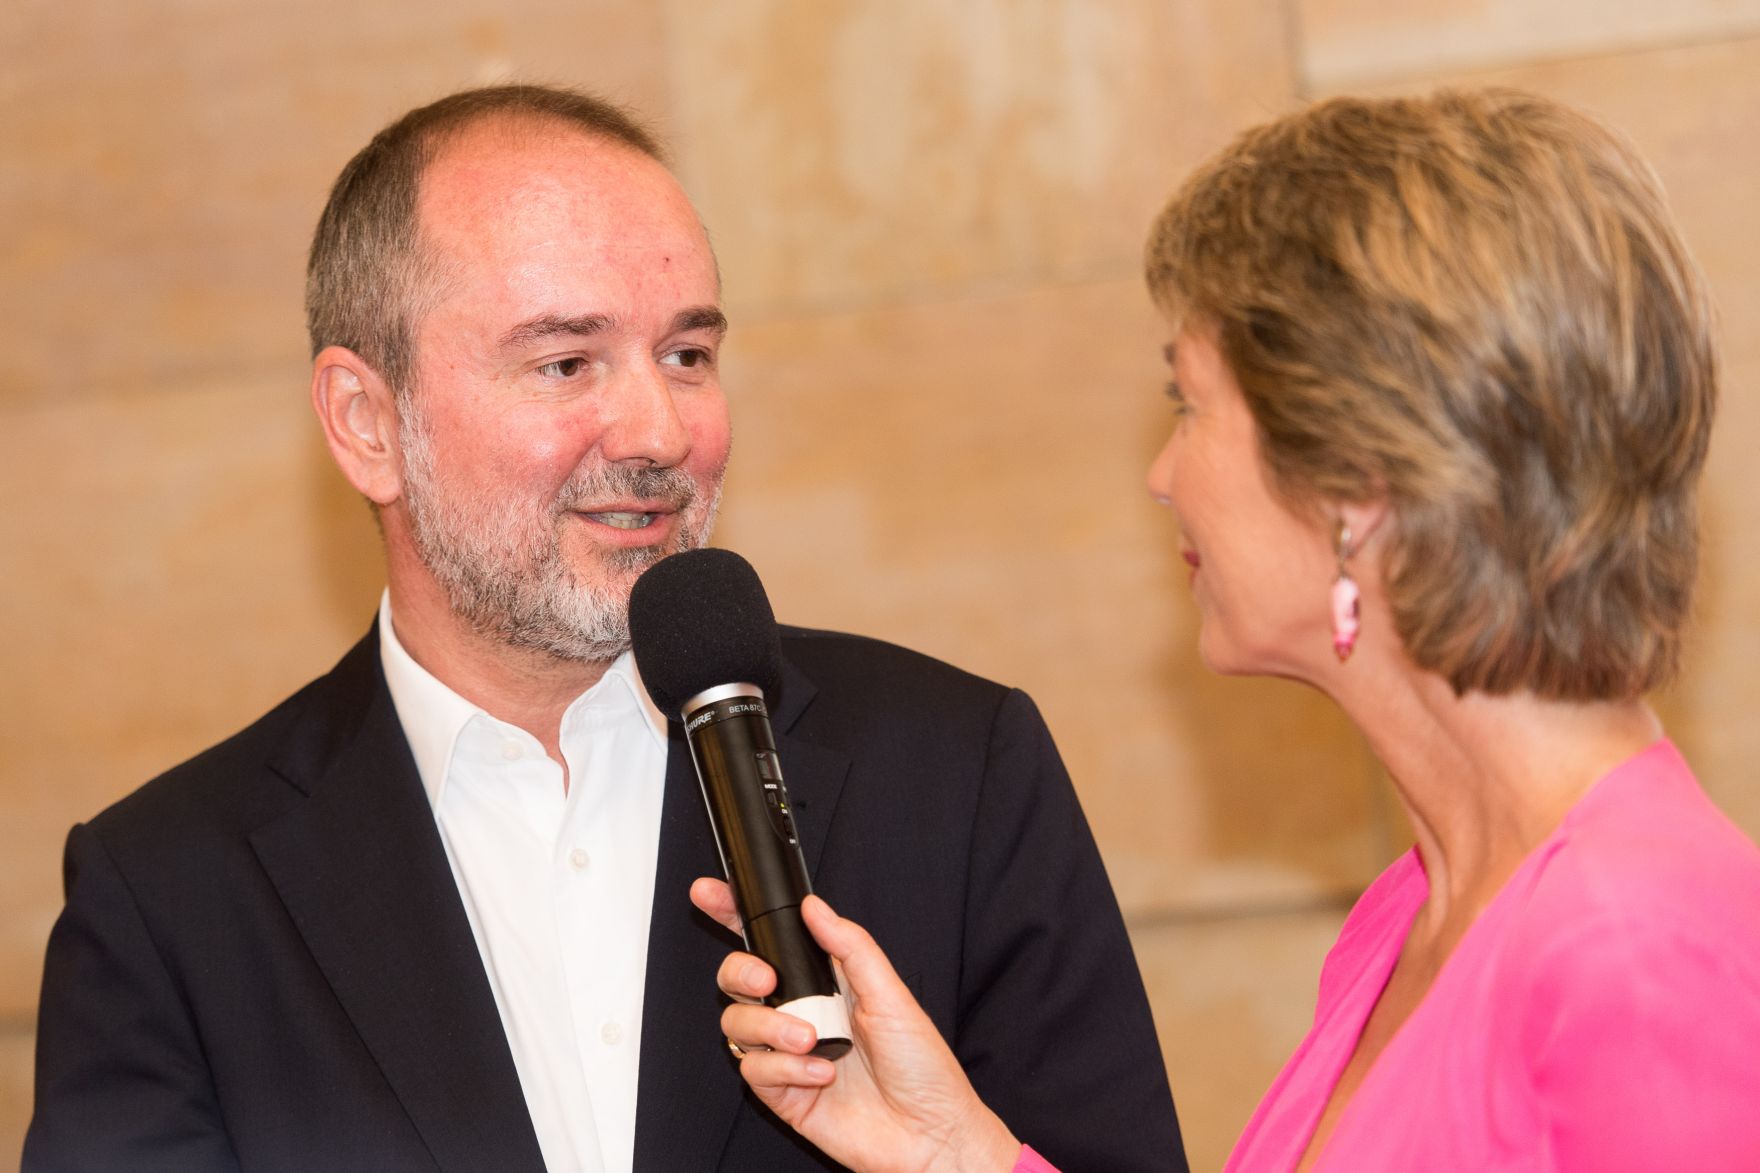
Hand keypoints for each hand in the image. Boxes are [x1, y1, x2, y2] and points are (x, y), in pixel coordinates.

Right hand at [690, 879, 1021, 1172]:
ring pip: (738, 1023)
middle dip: (740, 971)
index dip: (734, 915)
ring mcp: (787, 1053)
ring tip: (809, 1039)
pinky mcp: (781, 1092)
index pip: (772, 942)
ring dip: (769, 1027)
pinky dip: (784, 1068)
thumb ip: (850, 947)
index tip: (709, 893)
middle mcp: (800, 1013)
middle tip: (767, 981)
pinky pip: (754, 1069)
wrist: (928, 1133)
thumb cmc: (921, 1066)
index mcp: (826, 981)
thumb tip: (814, 907)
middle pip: (739, 978)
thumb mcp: (891, 994)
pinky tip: (821, 1073)